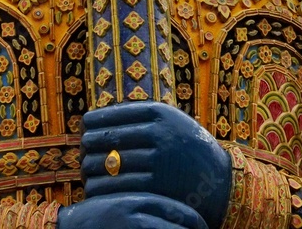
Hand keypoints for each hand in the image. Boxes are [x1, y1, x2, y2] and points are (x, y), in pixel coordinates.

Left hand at [80, 102, 232, 228]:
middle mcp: (159, 133)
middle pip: (108, 138)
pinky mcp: (157, 186)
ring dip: (91, 168)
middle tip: (81, 151)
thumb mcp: (170, 121)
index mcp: (159, 113)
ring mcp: (159, 160)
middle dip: (88, 146)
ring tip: (85, 169)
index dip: (93, 122)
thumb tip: (97, 118)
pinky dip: (101, 188)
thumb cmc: (186, 147)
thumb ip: (142, 117)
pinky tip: (94, 188)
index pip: (112, 114)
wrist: (219, 181)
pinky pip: (118, 187)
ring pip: (109, 164)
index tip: (84, 128)